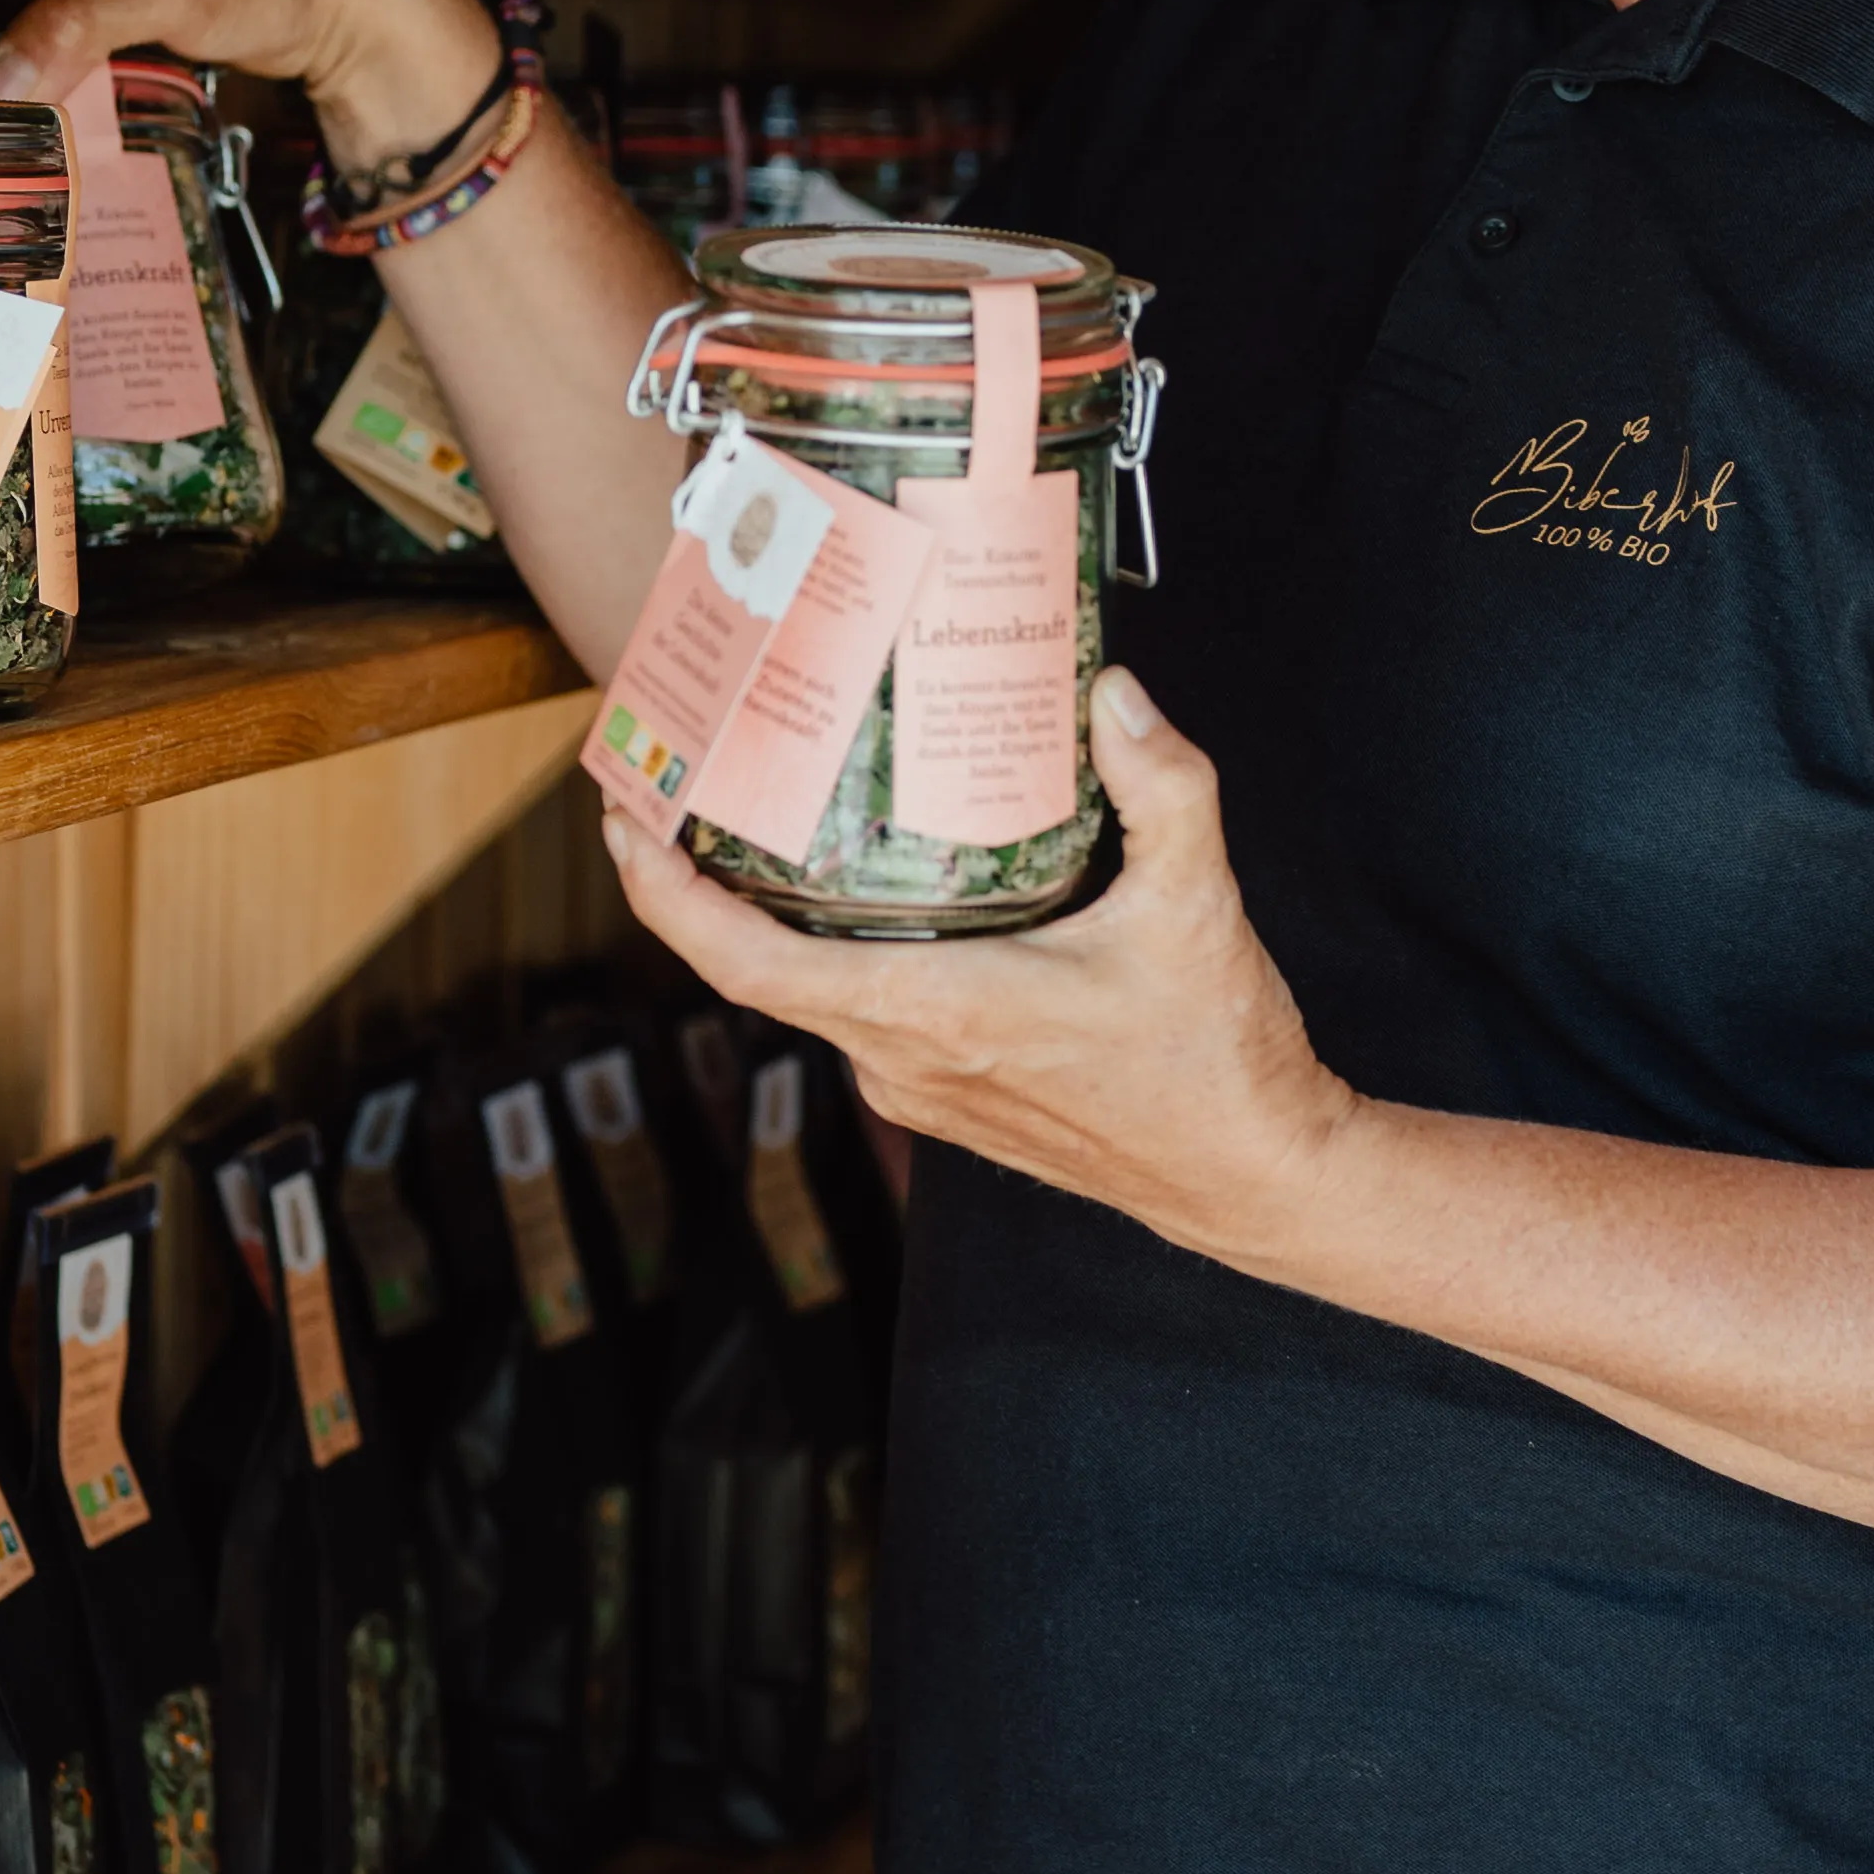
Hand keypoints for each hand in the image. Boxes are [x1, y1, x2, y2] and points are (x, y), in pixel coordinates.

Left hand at [600, 669, 1360, 1285]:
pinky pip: (856, 1010)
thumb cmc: (1216, 1061)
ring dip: (771, 911)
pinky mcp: (945, 1094)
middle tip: (684, 773)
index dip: (663, 895)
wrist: (1251, 1177)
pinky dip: (832, 946)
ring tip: (765, 810)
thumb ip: (1161, 787)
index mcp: (934, 1014)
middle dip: (701, 875)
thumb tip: (1114, 696)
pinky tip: (861, 884)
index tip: (623, 817)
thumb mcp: (1197, 905)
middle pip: (756, 965)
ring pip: (811, 987)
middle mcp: (904, 1059)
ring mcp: (919, 1084)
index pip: (745, 963)